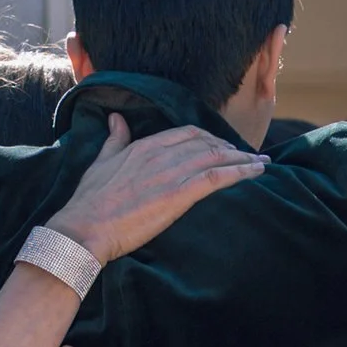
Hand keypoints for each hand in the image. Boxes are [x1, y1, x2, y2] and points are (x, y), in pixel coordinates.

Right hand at [49, 115, 265, 264]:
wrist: (85, 228)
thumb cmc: (90, 201)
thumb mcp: (102, 161)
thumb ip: (115, 139)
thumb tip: (116, 119)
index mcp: (144, 146)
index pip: (185, 133)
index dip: (208, 138)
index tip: (222, 145)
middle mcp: (161, 154)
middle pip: (206, 143)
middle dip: (230, 147)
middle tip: (248, 155)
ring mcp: (171, 173)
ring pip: (216, 157)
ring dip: (243, 158)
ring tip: (261, 163)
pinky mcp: (179, 195)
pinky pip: (218, 177)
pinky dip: (241, 172)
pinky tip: (256, 172)